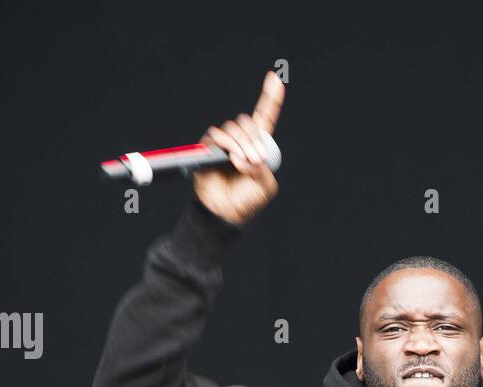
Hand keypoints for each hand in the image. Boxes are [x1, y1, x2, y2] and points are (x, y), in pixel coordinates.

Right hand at [193, 70, 284, 226]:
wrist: (226, 212)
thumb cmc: (247, 200)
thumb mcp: (266, 185)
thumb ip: (262, 168)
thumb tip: (245, 156)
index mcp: (257, 145)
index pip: (264, 116)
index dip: (270, 97)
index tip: (275, 78)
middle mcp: (240, 139)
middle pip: (248, 122)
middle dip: (254, 140)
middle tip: (257, 160)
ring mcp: (223, 142)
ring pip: (233, 128)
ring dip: (242, 145)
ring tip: (244, 164)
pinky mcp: (207, 147)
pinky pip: (216, 136)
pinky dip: (228, 146)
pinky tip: (233, 159)